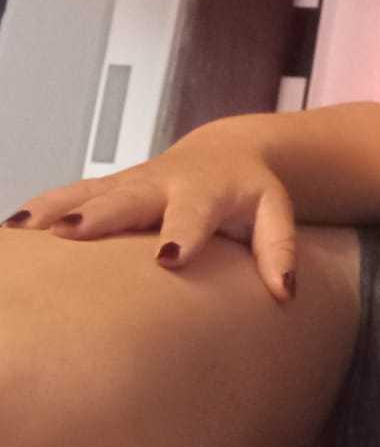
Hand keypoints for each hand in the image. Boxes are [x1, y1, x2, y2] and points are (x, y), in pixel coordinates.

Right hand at [2, 124, 298, 301]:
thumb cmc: (252, 192)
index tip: (167, 258)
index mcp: (208, 191)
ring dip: (55, 208)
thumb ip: (279, 251)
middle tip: (69, 234)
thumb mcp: (276, 215)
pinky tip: (11, 229)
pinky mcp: (109, 187)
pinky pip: (69, 193)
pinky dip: (40, 206)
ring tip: (20, 229)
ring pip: (88, 191)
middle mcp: (163, 182)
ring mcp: (131, 182)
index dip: (183, 233)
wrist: (227, 153)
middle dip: (99, 215)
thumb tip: (285, 294)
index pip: (196, 213)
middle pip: (129, 198)